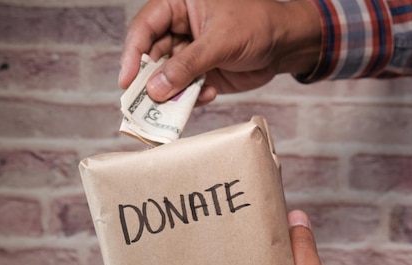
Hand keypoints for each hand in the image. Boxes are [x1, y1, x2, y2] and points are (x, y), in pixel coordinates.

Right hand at [119, 0, 321, 104]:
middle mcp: (178, 28)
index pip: (144, 27)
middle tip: (143, 105)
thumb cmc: (256, 26)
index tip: (126, 81)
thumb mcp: (220, 41)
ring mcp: (187, 52)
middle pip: (150, 55)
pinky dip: (191, 98)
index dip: (132, 54)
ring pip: (165, 77)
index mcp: (178, 5)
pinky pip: (184, 90)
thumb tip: (156, 89)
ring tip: (174, 107)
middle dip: (148, 80)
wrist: (285, 45)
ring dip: (170, 94)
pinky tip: (209, 94)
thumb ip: (187, 65)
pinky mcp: (199, 73)